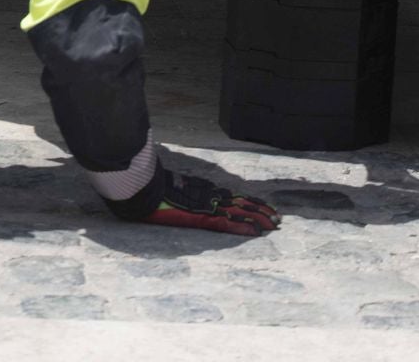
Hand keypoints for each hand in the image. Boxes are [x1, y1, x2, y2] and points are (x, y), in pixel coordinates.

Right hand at [125, 169, 279, 236]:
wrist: (139, 187)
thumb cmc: (149, 187)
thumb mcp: (167, 186)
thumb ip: (178, 188)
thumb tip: (178, 187)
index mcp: (201, 190)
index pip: (231, 196)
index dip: (249, 201)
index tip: (263, 206)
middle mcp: (206, 196)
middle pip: (240, 202)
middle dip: (260, 210)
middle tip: (278, 218)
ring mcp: (204, 206)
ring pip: (238, 211)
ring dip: (258, 218)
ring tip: (273, 224)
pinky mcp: (199, 218)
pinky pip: (225, 224)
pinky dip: (241, 227)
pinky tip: (254, 232)